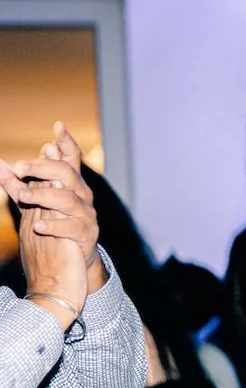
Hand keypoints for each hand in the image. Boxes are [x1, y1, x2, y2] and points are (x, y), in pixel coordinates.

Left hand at [1, 124, 98, 269]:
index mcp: (70, 184)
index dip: (66, 142)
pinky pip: (72, 227)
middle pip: (66, 173)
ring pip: (68, 199)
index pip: (70, 158)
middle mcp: (81, 196)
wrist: (73, 261)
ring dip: (44, 195)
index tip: (58, 126)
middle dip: (44, 167)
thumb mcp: (35, 202)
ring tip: (22, 196)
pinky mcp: (87, 234)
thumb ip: (17, 183)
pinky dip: (55, 225)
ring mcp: (86, 214)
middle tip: (20, 166)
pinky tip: (39, 225)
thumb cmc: (54, 225)